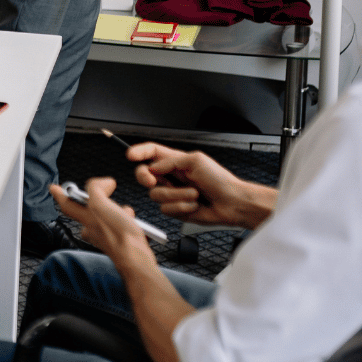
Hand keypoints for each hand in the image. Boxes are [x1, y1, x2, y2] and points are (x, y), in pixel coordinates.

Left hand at [50, 177, 157, 272]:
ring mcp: (106, 235)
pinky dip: (128, 220)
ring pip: (108, 215)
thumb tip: (103, 182)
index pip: (67, 204)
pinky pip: (121, 224)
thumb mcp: (100, 204)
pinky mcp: (119, 240)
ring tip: (126, 212)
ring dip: (118, 209)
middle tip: (108, 192)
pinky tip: (134, 223)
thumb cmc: (118, 236)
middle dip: (101, 199)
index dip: (60, 194)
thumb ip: (95, 190)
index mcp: (86, 218)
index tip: (53, 188)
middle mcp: (93, 228)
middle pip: (89, 209)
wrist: (136, 259)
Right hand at [127, 143, 274, 228]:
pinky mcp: (176, 210)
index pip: (151, 152)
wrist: (231, 204)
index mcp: (175, 161)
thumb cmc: (219, 180)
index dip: (139, 152)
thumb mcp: (195, 161)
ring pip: (156, 195)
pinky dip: (181, 207)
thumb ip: (171, 162)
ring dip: (176, 195)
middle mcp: (170, 177)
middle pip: (144, 174)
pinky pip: (166, 210)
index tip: (130, 155)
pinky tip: (194, 205)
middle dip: (144, 177)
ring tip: (193, 194)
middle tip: (152, 180)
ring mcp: (172, 194)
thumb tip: (154, 167)